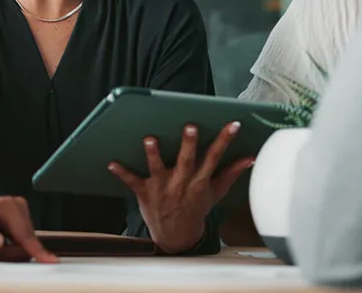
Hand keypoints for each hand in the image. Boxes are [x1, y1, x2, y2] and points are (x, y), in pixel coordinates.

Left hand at [0, 196, 56, 263]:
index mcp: (7, 207)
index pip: (25, 234)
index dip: (35, 250)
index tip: (49, 261)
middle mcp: (17, 206)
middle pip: (28, 240)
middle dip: (13, 252)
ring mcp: (20, 213)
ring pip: (26, 243)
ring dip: (12, 250)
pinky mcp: (20, 220)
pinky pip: (23, 242)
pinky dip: (12, 248)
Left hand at [109, 121, 254, 254]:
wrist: (177, 236)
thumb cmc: (196, 209)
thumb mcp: (216, 193)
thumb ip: (231, 173)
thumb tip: (250, 158)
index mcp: (200, 182)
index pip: (215, 157)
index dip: (224, 141)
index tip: (232, 125)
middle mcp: (182, 183)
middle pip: (186, 161)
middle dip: (189, 145)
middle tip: (191, 126)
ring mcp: (162, 188)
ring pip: (158, 169)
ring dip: (154, 155)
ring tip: (150, 140)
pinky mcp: (145, 193)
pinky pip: (132, 182)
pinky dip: (122, 173)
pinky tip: (112, 163)